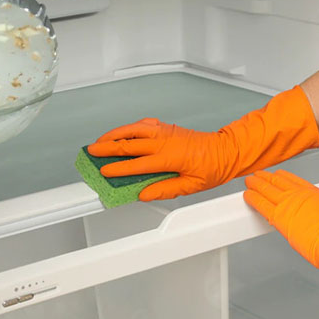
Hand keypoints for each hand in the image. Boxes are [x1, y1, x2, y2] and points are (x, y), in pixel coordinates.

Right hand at [89, 86, 318, 200]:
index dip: (118, 168)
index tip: (104, 172)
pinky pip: (144, 124)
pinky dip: (130, 127)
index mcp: (170, 158)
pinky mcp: (168, 127)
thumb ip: (165, 190)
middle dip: (108, 147)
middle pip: (130, 143)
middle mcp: (165, 141)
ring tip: (100, 141)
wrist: (227, 150)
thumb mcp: (192, 187)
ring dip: (115, 134)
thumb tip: (144, 194)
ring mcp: (166, 132)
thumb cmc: (213, 168)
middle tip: (91, 152)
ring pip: (134, 129)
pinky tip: (123, 132)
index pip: (137, 164)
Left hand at [244, 169, 318, 318]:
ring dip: (256, 184)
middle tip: (259, 175)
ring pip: (267, 188)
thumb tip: (311, 221)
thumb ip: (317, 214)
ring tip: (249, 181)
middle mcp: (301, 195)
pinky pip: (260, 203)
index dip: (283, 176)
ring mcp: (289, 203)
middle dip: (267, 177)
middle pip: (279, 181)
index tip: (277, 175)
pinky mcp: (279, 215)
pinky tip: (247, 195)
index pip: (294, 180)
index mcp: (315, 193)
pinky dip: (252, 197)